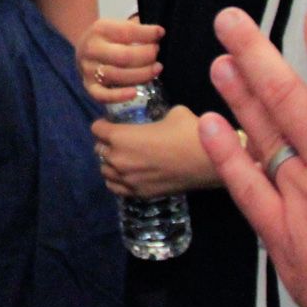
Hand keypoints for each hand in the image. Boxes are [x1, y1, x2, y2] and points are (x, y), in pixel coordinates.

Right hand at [79, 16, 162, 103]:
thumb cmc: (109, 37)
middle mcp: (92, 49)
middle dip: (147, 55)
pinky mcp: (89, 86)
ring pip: (117, 76)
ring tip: (156, 68)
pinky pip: (102, 95)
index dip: (147, 34)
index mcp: (100, 29)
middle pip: (124, 56)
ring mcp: (89, 69)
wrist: (84, 47)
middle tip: (157, 53)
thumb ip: (136, 29)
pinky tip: (135, 93)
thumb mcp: (118, 26)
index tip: (160, 33)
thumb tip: (158, 34)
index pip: (127, 31)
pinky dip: (119, 96)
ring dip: (142, 74)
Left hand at [91, 104, 218, 197]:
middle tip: (121, 139)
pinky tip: (128, 174)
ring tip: (124, 157)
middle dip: (107, 142)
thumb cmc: (189, 132)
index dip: (104, 123)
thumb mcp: (173, 113)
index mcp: (121, 136)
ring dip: (110, 162)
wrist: (209, 162)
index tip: (113, 122)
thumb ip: (156, 116)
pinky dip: (117, 181)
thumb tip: (160, 120)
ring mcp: (128, 180)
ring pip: (104, 171)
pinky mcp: (140, 194)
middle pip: (98, 150)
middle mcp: (118, 159)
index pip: (97, 129)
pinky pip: (116, 188)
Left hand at [197, 4, 306, 306]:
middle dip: (255, 51)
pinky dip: (225, 155)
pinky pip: (247, 186)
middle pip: (287, 93)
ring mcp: (305, 195)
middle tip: (232, 24)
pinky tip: (210, 130)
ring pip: (263, 132)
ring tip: (220, 64)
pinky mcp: (286, 234)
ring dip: (238, 95)